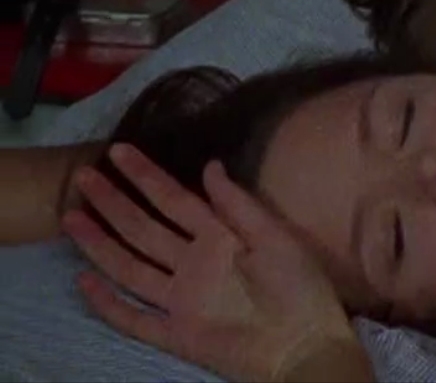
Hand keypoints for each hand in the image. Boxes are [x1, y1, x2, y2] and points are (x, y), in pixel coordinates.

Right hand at [62, 143, 364, 382]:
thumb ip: (238, 204)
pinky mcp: (176, 334)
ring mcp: (182, 299)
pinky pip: (134, 319)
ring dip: (100, 244)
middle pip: (144, 229)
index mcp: (219, 238)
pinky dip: (108, 303)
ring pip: (130, 268)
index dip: (147, 176)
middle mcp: (194, 264)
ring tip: (70, 217)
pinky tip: (83, 282)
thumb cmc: (300, 287)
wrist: (306, 343)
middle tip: (82, 177)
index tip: (119, 151)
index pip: (175, 200)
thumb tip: (210, 164)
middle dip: (114, 203)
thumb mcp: (274, 236)